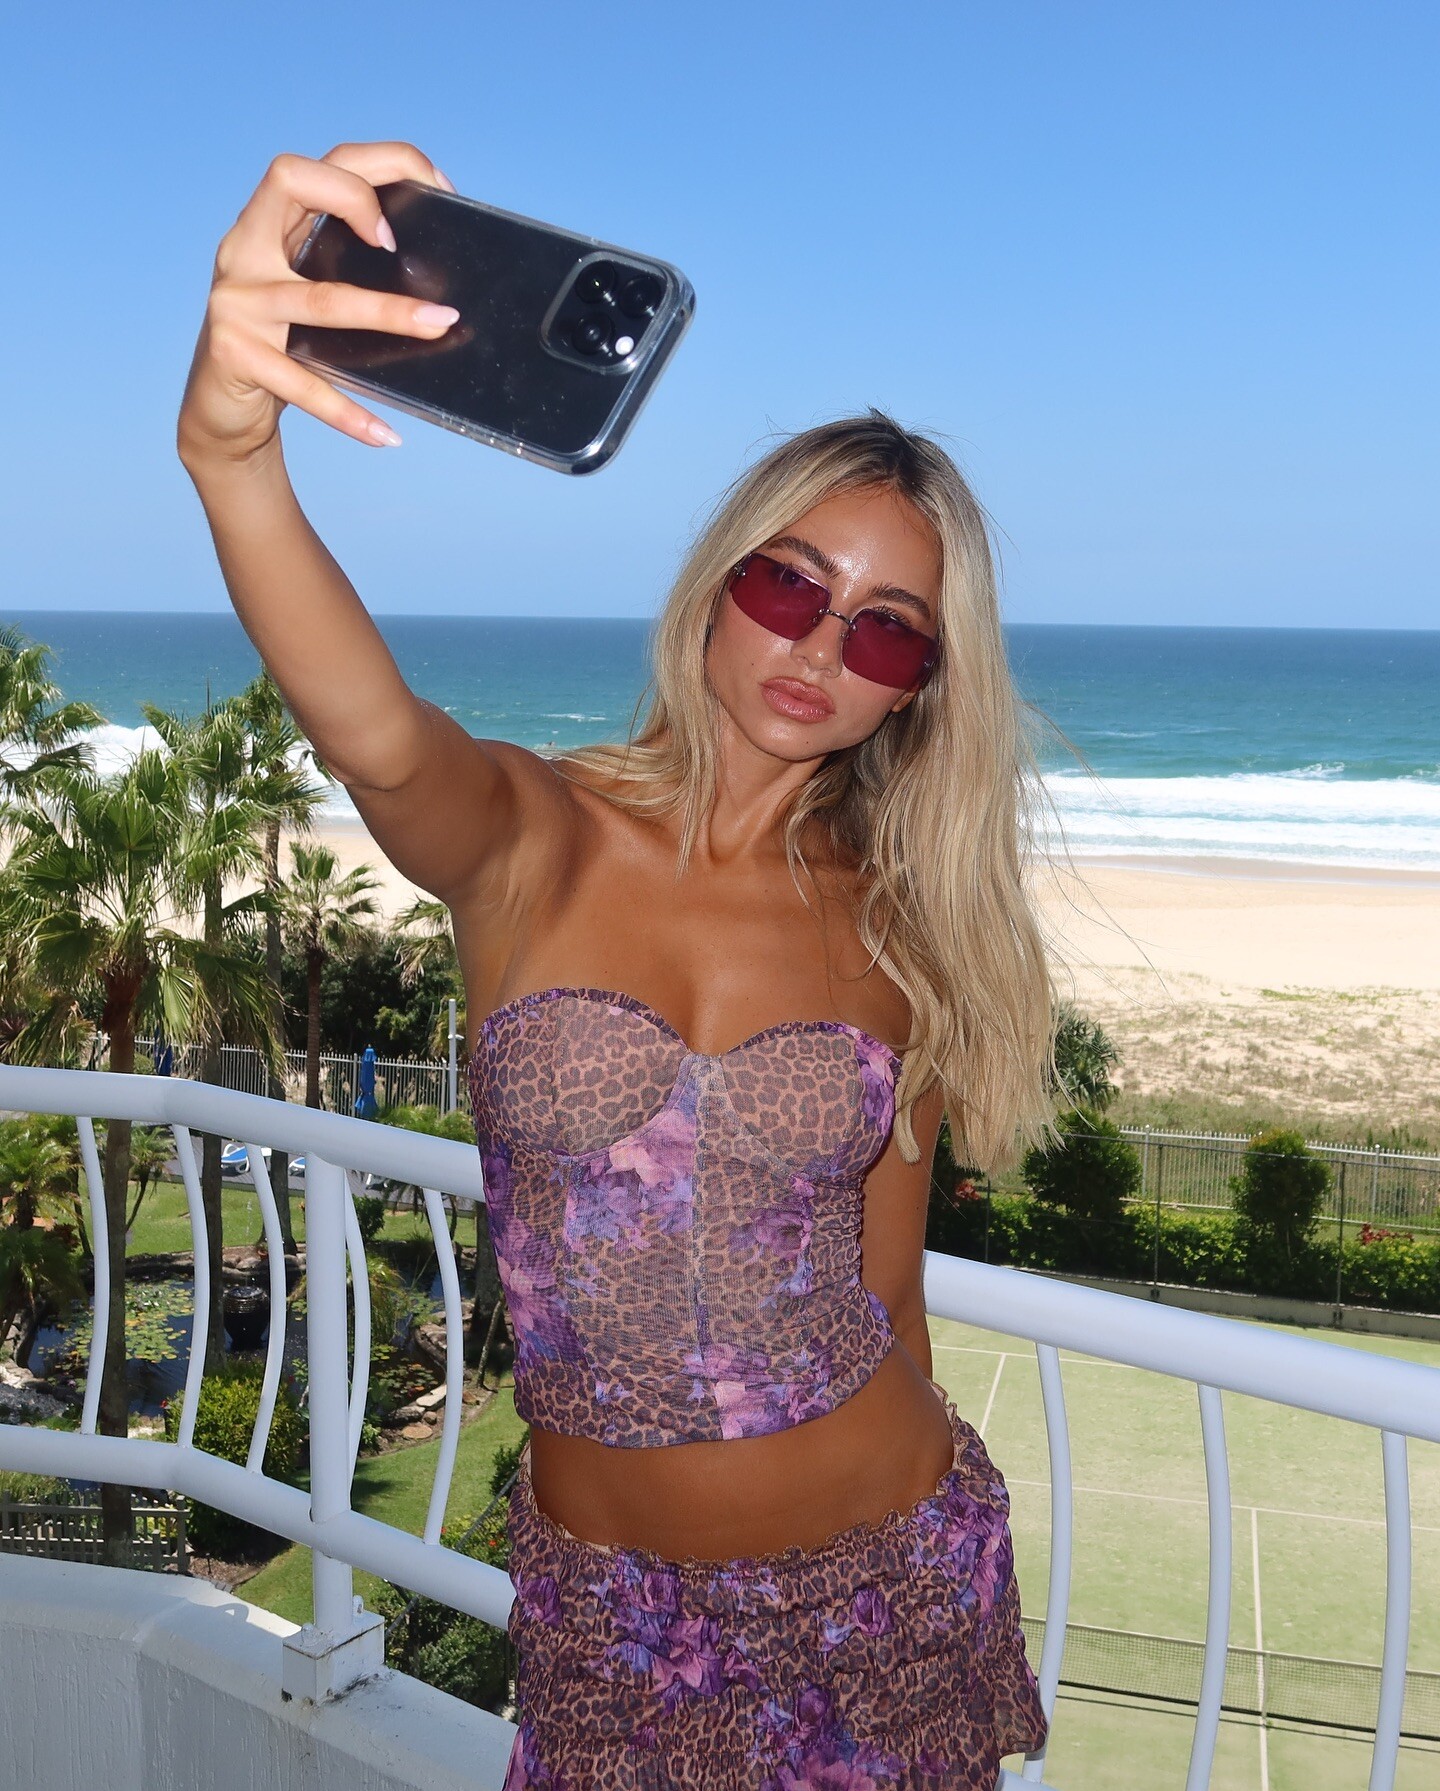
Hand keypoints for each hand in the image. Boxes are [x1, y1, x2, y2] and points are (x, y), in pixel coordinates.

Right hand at [178, 141, 457, 464]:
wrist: (219, 413)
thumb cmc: (278, 349)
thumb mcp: (306, 297)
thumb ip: (344, 271)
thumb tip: (436, 281)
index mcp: (266, 227)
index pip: (315, 165)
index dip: (375, 162)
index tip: (431, 189)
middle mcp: (243, 251)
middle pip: (293, 181)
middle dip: (357, 197)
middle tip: (401, 243)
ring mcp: (236, 302)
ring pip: (321, 298)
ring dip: (388, 311)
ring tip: (440, 325)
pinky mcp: (235, 355)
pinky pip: (303, 384)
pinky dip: (348, 412)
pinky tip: (386, 435)